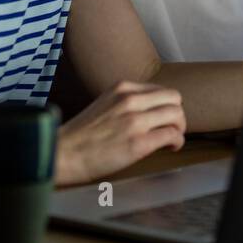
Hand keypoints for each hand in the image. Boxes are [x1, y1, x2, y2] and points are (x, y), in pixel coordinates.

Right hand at [54, 81, 185, 185]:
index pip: (161, 89)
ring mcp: (135, 120)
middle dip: (177, 115)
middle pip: (175, 98)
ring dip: (179, 129)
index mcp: (122, 88)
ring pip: (177, 115)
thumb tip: (150, 111)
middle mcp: (130, 100)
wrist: (63, 153)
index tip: (163, 118)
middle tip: (171, 129)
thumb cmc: (81, 135)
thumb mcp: (104, 104)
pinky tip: (168, 148)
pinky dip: (176, 142)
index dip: (167, 105)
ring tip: (170, 140)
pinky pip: (173, 136)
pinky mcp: (139, 143)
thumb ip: (126, 103)